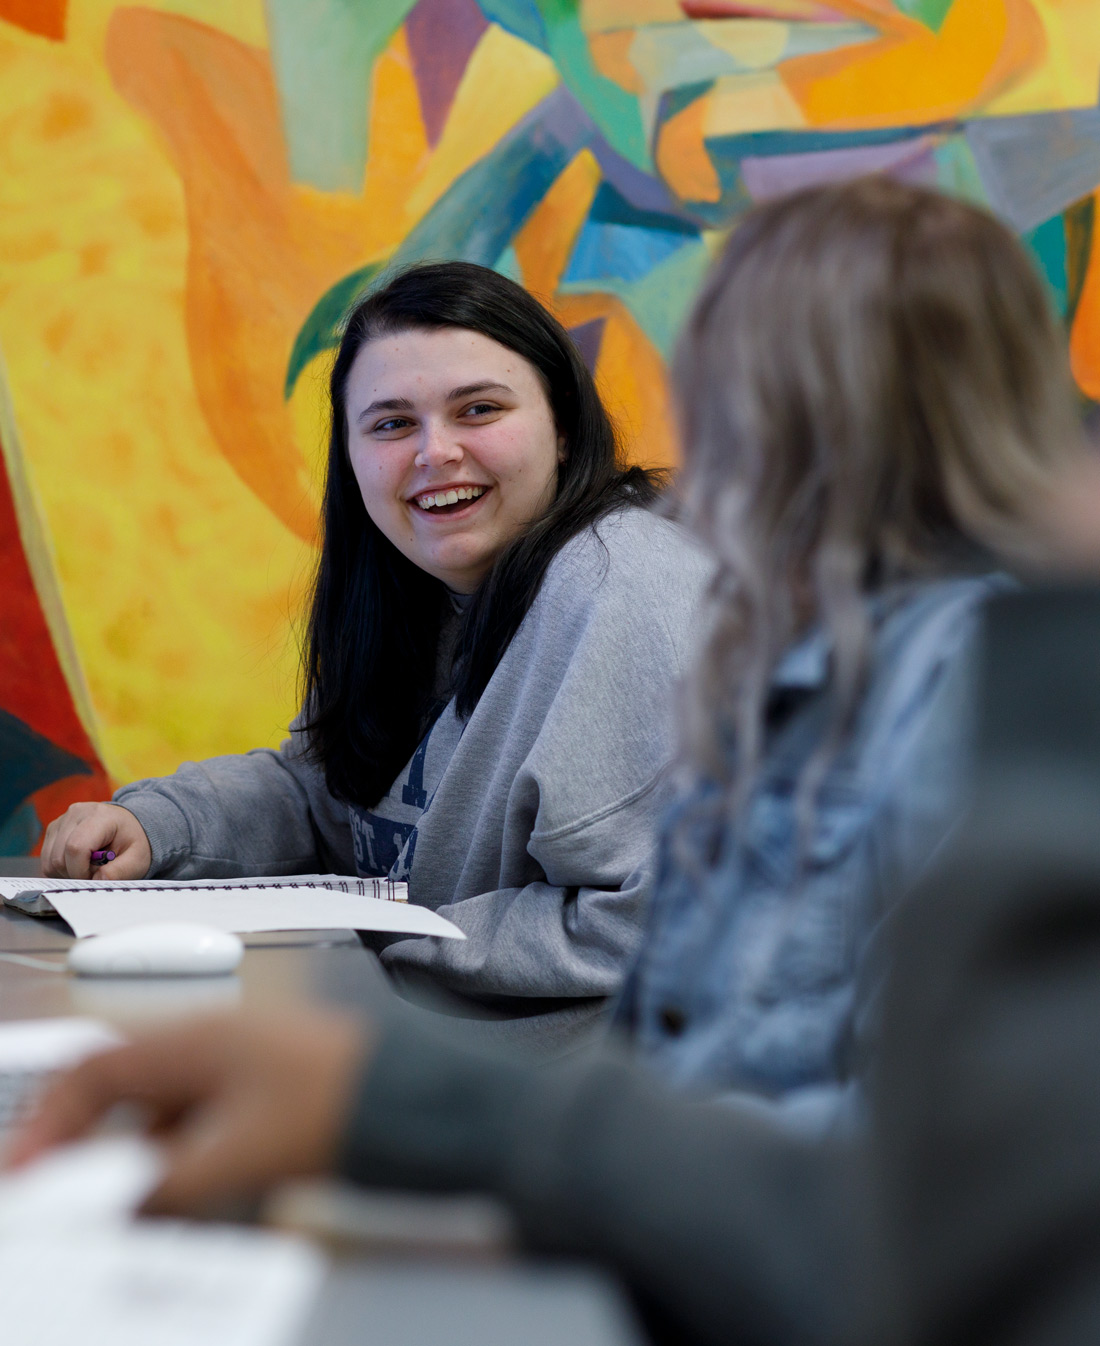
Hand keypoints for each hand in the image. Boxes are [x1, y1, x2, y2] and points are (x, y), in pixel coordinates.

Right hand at [4, 1009, 371, 1215]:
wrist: (424, 1095)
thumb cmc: (342, 1100)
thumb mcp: (242, 1154)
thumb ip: (168, 1182)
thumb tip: (116, 1204)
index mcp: (197, 1039)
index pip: (98, 1071)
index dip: (53, 1121)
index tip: (29, 1168)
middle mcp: (214, 1039)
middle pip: (126, 1083)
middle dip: (89, 1136)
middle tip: (68, 1186)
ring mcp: (242, 1057)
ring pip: (164, 1102)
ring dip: (138, 1148)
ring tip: (129, 1198)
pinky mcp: (267, 1082)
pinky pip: (201, 1113)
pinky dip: (179, 1148)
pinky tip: (186, 1184)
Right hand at [41, 802, 152, 878]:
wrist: (128, 826)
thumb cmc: (132, 841)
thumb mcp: (137, 859)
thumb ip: (120, 872)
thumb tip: (98, 881)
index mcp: (100, 816)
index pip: (75, 848)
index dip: (81, 871)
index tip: (95, 877)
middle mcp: (76, 814)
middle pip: (59, 857)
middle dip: (75, 873)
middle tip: (95, 871)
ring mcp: (61, 820)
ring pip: (49, 860)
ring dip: (66, 872)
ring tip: (88, 866)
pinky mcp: (53, 829)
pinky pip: (46, 859)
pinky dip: (60, 868)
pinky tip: (78, 862)